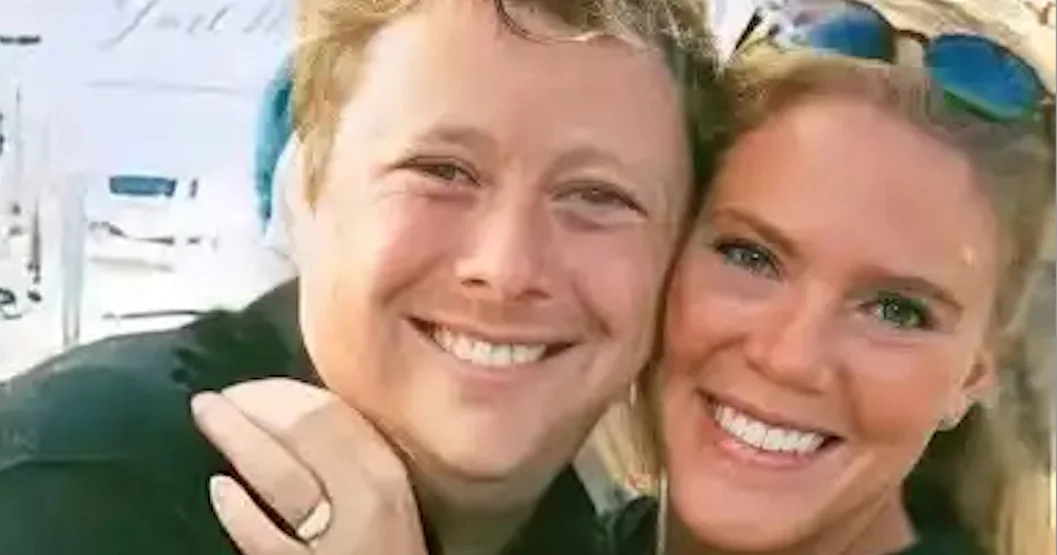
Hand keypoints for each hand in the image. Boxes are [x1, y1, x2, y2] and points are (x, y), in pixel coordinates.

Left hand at [191, 378, 427, 554]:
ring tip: (207, 417)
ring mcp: (337, 540)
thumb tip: (290, 415)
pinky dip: (240, 511)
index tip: (251, 385)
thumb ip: (349, 462)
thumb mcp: (378, 499)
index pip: (333, 415)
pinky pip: (267, 538)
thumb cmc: (381, 550)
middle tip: (217, 395)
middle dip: (257, 405)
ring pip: (283, 476)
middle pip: (307, 434)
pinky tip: (218, 489)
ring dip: (239, 438)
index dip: (284, 392)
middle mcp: (370, 499)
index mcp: (388, 473)